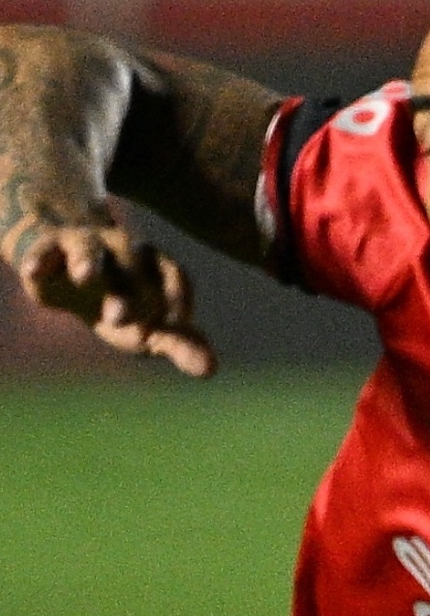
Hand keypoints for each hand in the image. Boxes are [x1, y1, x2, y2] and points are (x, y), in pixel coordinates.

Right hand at [11, 219, 216, 376]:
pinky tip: (33, 272)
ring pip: (89, 248)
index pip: (175, 275)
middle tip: (122, 318)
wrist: (69, 265)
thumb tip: (211, 369)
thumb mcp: (150, 325)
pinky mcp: (49, 250)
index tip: (177, 322)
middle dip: (129, 289)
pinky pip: (44, 250)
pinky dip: (40, 259)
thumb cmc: (121, 301)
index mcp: (155, 267)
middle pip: (132, 264)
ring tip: (84, 276)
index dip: (177, 295)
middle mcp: (124, 250)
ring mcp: (86, 246)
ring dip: (87, 261)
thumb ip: (179, 344)